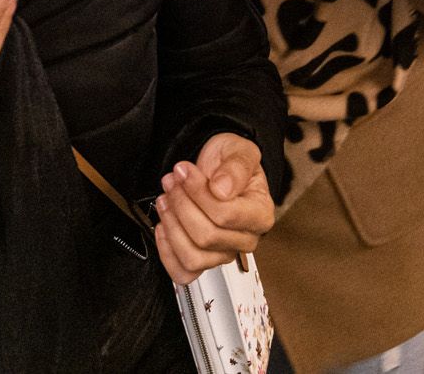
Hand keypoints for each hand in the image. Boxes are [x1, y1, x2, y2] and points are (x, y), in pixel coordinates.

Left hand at [154, 133, 274, 284]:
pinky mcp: (203, 261)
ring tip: (166, 198)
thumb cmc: (230, 161)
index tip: (185, 171)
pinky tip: (163, 225)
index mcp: (260, 215)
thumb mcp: (239, 150)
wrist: (218, 167)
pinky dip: (167, 252)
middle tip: (173, 180)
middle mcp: (245, 239)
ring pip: (192, 257)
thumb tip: (222, 189)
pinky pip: (183, 272)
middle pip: (206, 237)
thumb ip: (236, 167)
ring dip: (172, 225)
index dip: (198, 193)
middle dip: (181, 204)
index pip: (225, 215)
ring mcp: (223, 253)